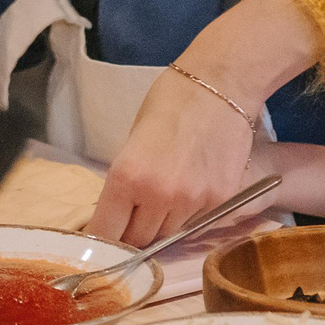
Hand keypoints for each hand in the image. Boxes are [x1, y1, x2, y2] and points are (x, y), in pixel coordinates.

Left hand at [88, 67, 258, 246]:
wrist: (220, 85)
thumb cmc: (170, 102)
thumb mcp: (133, 139)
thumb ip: (127, 180)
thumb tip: (119, 211)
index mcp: (127, 176)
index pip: (107, 231)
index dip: (103, 237)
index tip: (104, 238)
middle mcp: (159, 196)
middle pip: (140, 239)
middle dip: (134, 231)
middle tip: (137, 215)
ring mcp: (193, 201)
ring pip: (170, 234)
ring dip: (164, 223)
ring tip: (168, 195)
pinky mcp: (221, 200)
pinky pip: (198, 222)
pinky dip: (191, 213)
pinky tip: (193, 188)